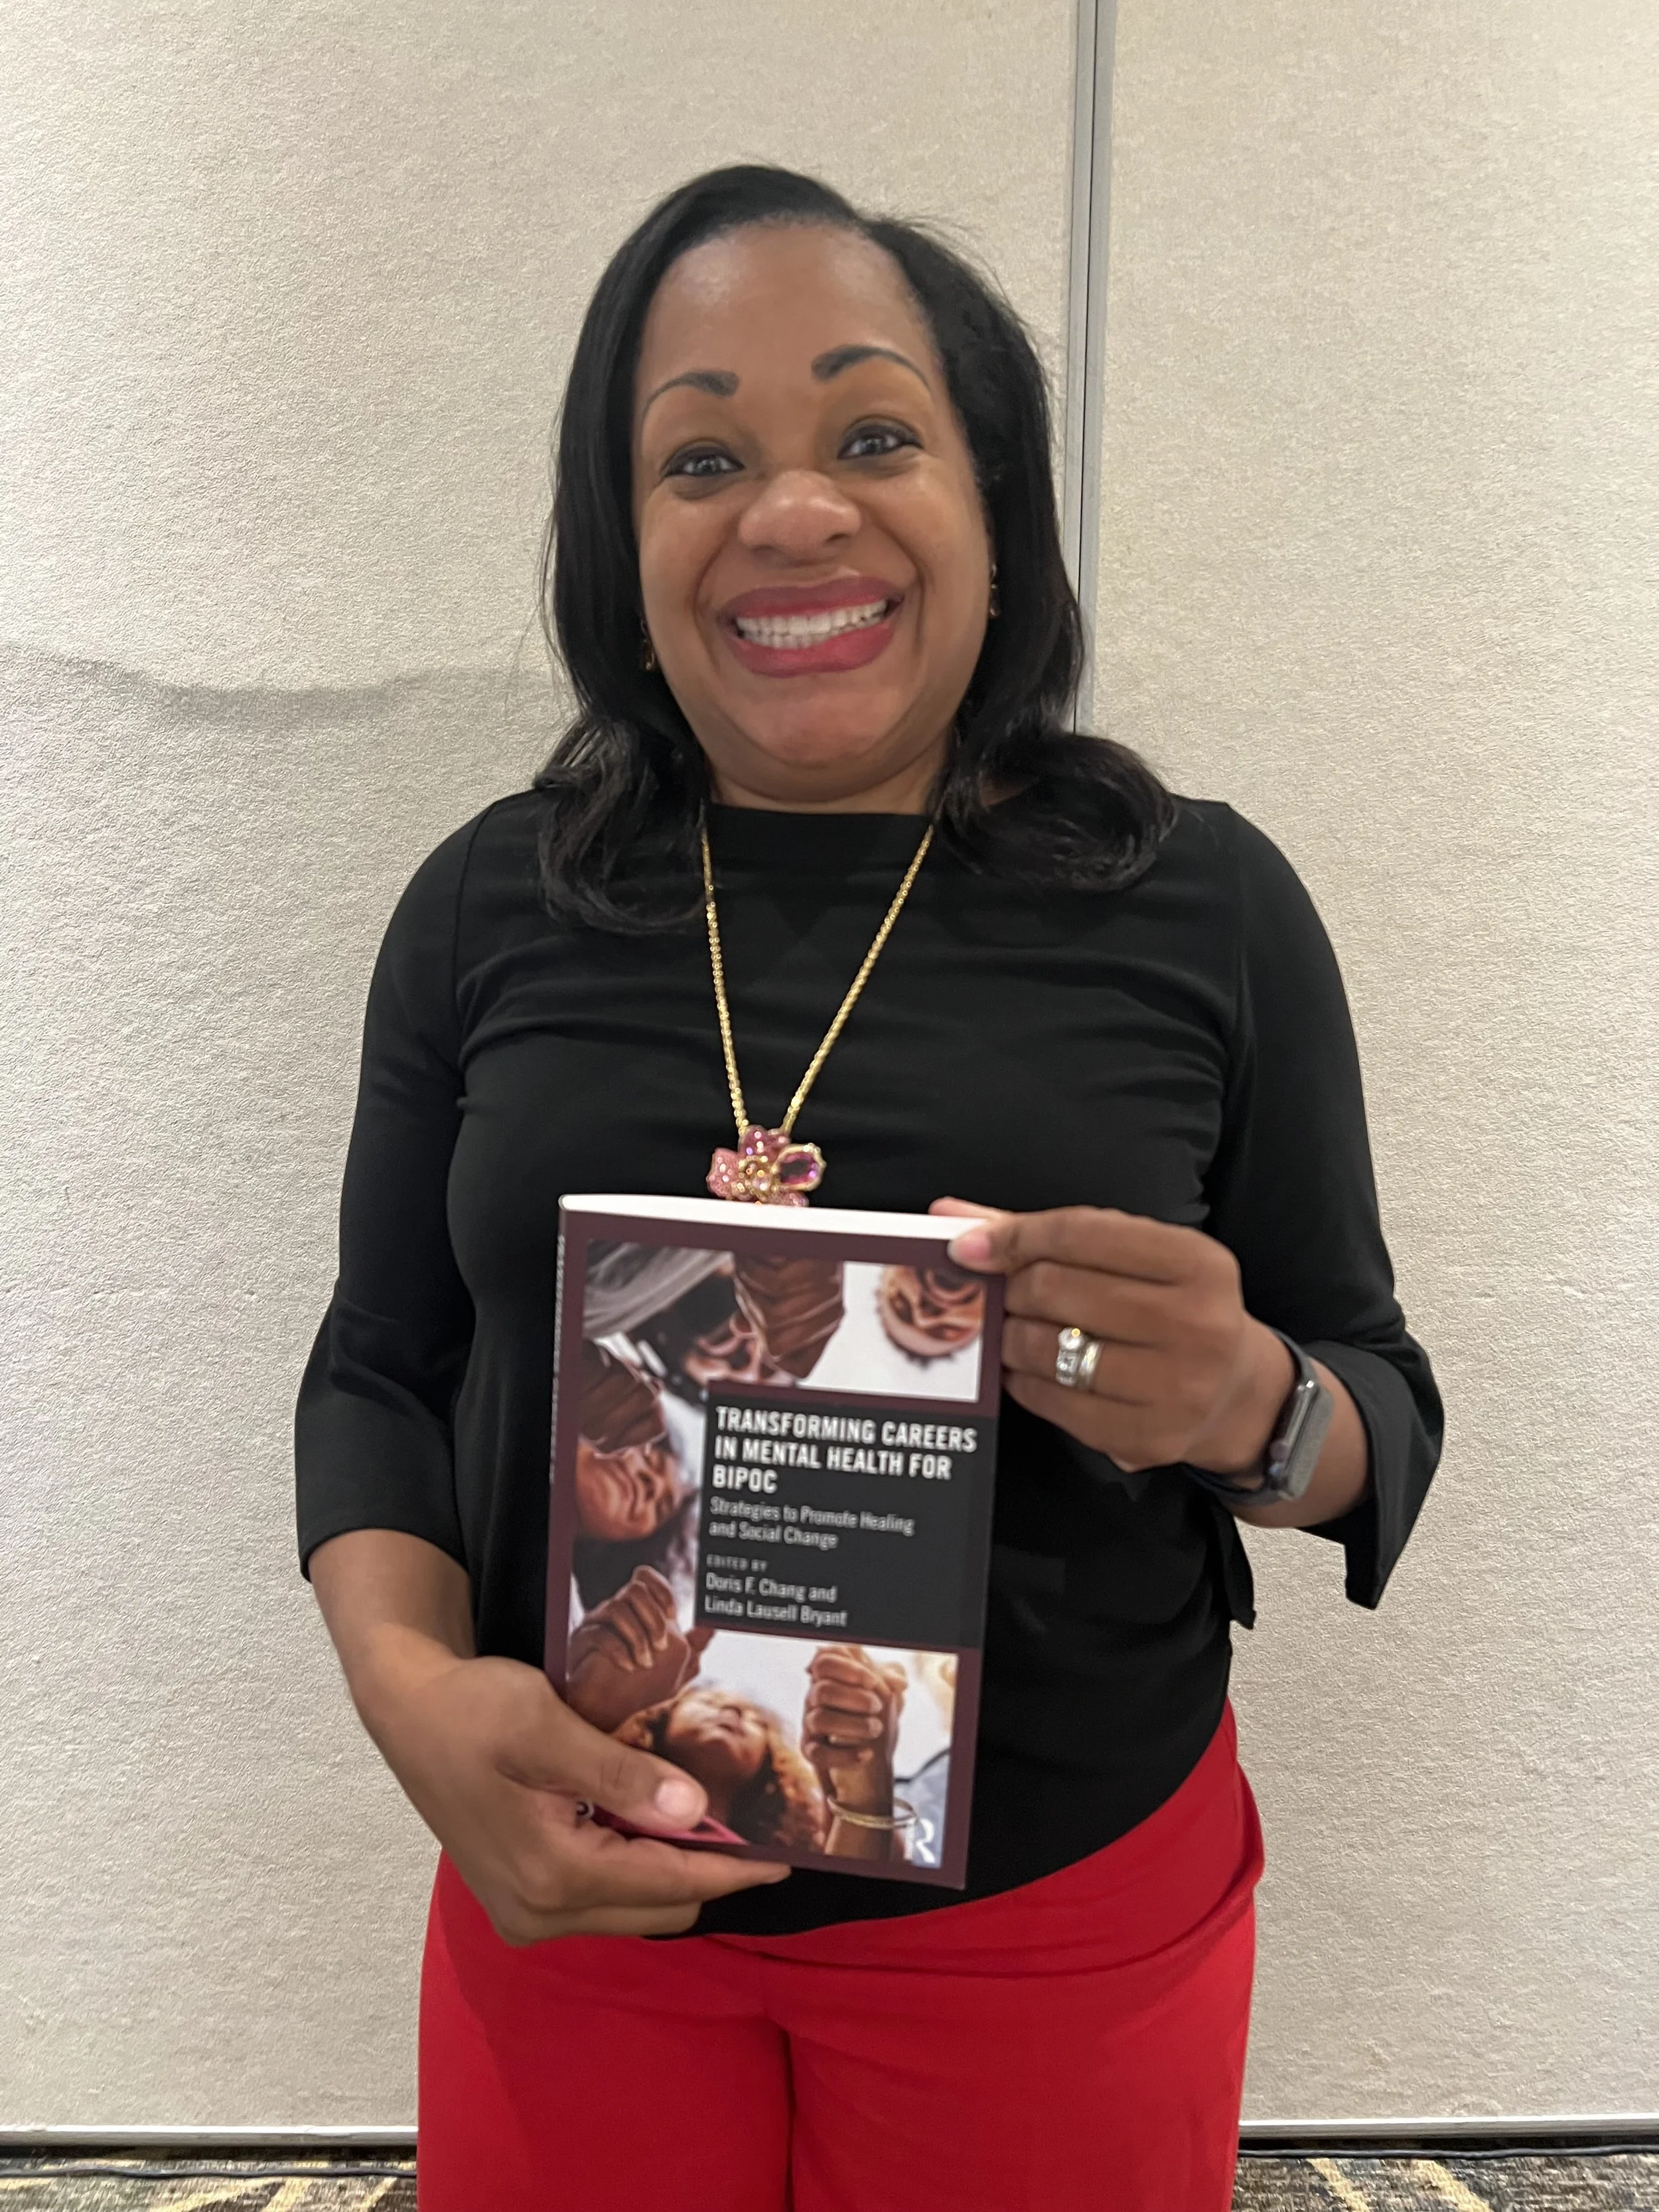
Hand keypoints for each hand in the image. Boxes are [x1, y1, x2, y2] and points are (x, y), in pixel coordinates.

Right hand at [363, 1644, 785, 1944]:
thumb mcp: (548, 1728)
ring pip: (632, 1903)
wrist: (409, 1711)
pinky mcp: (521, 1896)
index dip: (731, 1869)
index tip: (785, 1860)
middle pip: (656, 1904)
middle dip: (706, 1870)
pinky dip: (634, 1863)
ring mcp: (527, 1911)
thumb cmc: (472, 1711)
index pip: (667, 1882)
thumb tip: (693, 1811)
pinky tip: (650, 1817)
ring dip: (669, 1865)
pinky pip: (602, 1893)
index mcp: (550, 1877)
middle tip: (750, 1826)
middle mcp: (538, 1912)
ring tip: (704, 1815)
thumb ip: (621, 1775)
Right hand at [566, 1566, 712, 1732]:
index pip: (644, 1578)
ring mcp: (595, 1624)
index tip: (673, 1615)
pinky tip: (630, 1668)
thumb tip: (713, 1627)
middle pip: (635, 1589)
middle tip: (661, 1647)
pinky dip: (619, 1651)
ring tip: (645, 1664)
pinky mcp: (581, 1641)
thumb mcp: (673, 1669)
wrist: (604, 1711)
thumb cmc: (638, 1688)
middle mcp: (614, 1612)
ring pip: (616, 1607)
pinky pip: (599, 1634)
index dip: (661, 1590)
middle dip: (653, 1619)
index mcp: (635, 1612)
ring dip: (637, 1638)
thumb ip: (692, 1646)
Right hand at [732, 1253, 844, 1377]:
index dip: (772, 1359)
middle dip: (753, 1318)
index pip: (798, 1368)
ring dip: (751, 1285)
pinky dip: (756, 1265)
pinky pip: (773, 1280)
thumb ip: (764, 1326)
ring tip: (757, 1263)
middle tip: (751, 1289)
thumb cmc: (789, 1253)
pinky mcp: (820, 1263)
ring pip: (772, 1312)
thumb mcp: (775, 1292)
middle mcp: (831, 1309)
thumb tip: (754, 1359)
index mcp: (825, 1323)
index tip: (759, 1334)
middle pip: (776, 1344)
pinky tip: (763, 1251)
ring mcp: (828, 1287)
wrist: (806, 1211)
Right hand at [801, 1644, 904, 1814]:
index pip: (824, 1662)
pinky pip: (818, 1753)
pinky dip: (845, 1755)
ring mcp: (810, 1724)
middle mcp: (814, 1697)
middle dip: (854, 1698)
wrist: (875, 1750)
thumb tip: (899, 1682)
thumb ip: (893, 1676)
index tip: (873, 1682)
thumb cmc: (876, 1710)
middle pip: (822, 1690)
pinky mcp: (810, 1750)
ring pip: (820, 1720)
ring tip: (876, 1728)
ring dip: (852, 1725)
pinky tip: (866, 1754)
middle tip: (878, 1706)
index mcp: (829, 1676)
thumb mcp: (888, 1687)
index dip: (848, 1669)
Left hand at [933, 1199, 1293, 1476]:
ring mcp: (1177, 1386)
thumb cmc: (1174, 1307)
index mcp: (1197, 1262)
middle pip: (1059, 1290)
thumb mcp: (1137, 1257)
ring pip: (1049, 1349)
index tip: (968, 1246)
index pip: (1082, 1233)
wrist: (1238, 1392)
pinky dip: (1024, 1382)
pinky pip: (1054, 1402)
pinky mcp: (1149, 1435)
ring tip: (1011, 1330)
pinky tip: (1026, 1370)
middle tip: (1001, 1294)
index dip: (1014, 1235)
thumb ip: (1049, 1233)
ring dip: (1010, 1337)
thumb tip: (953, 1215)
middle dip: (1012, 1288)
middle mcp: (1196, 1322)